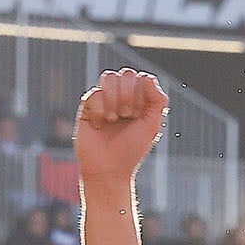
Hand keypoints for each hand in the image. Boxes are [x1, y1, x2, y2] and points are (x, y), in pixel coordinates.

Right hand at [76, 69, 167, 185]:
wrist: (108, 170)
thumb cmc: (131, 150)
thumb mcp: (151, 126)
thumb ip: (157, 101)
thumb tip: (147, 78)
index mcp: (139, 100)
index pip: (142, 78)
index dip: (142, 94)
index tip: (140, 114)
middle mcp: (122, 97)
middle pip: (126, 74)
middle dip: (129, 95)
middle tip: (128, 116)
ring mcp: (104, 100)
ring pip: (109, 77)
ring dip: (114, 99)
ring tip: (114, 119)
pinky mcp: (87, 106)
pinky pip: (94, 93)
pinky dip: (100, 111)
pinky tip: (100, 126)